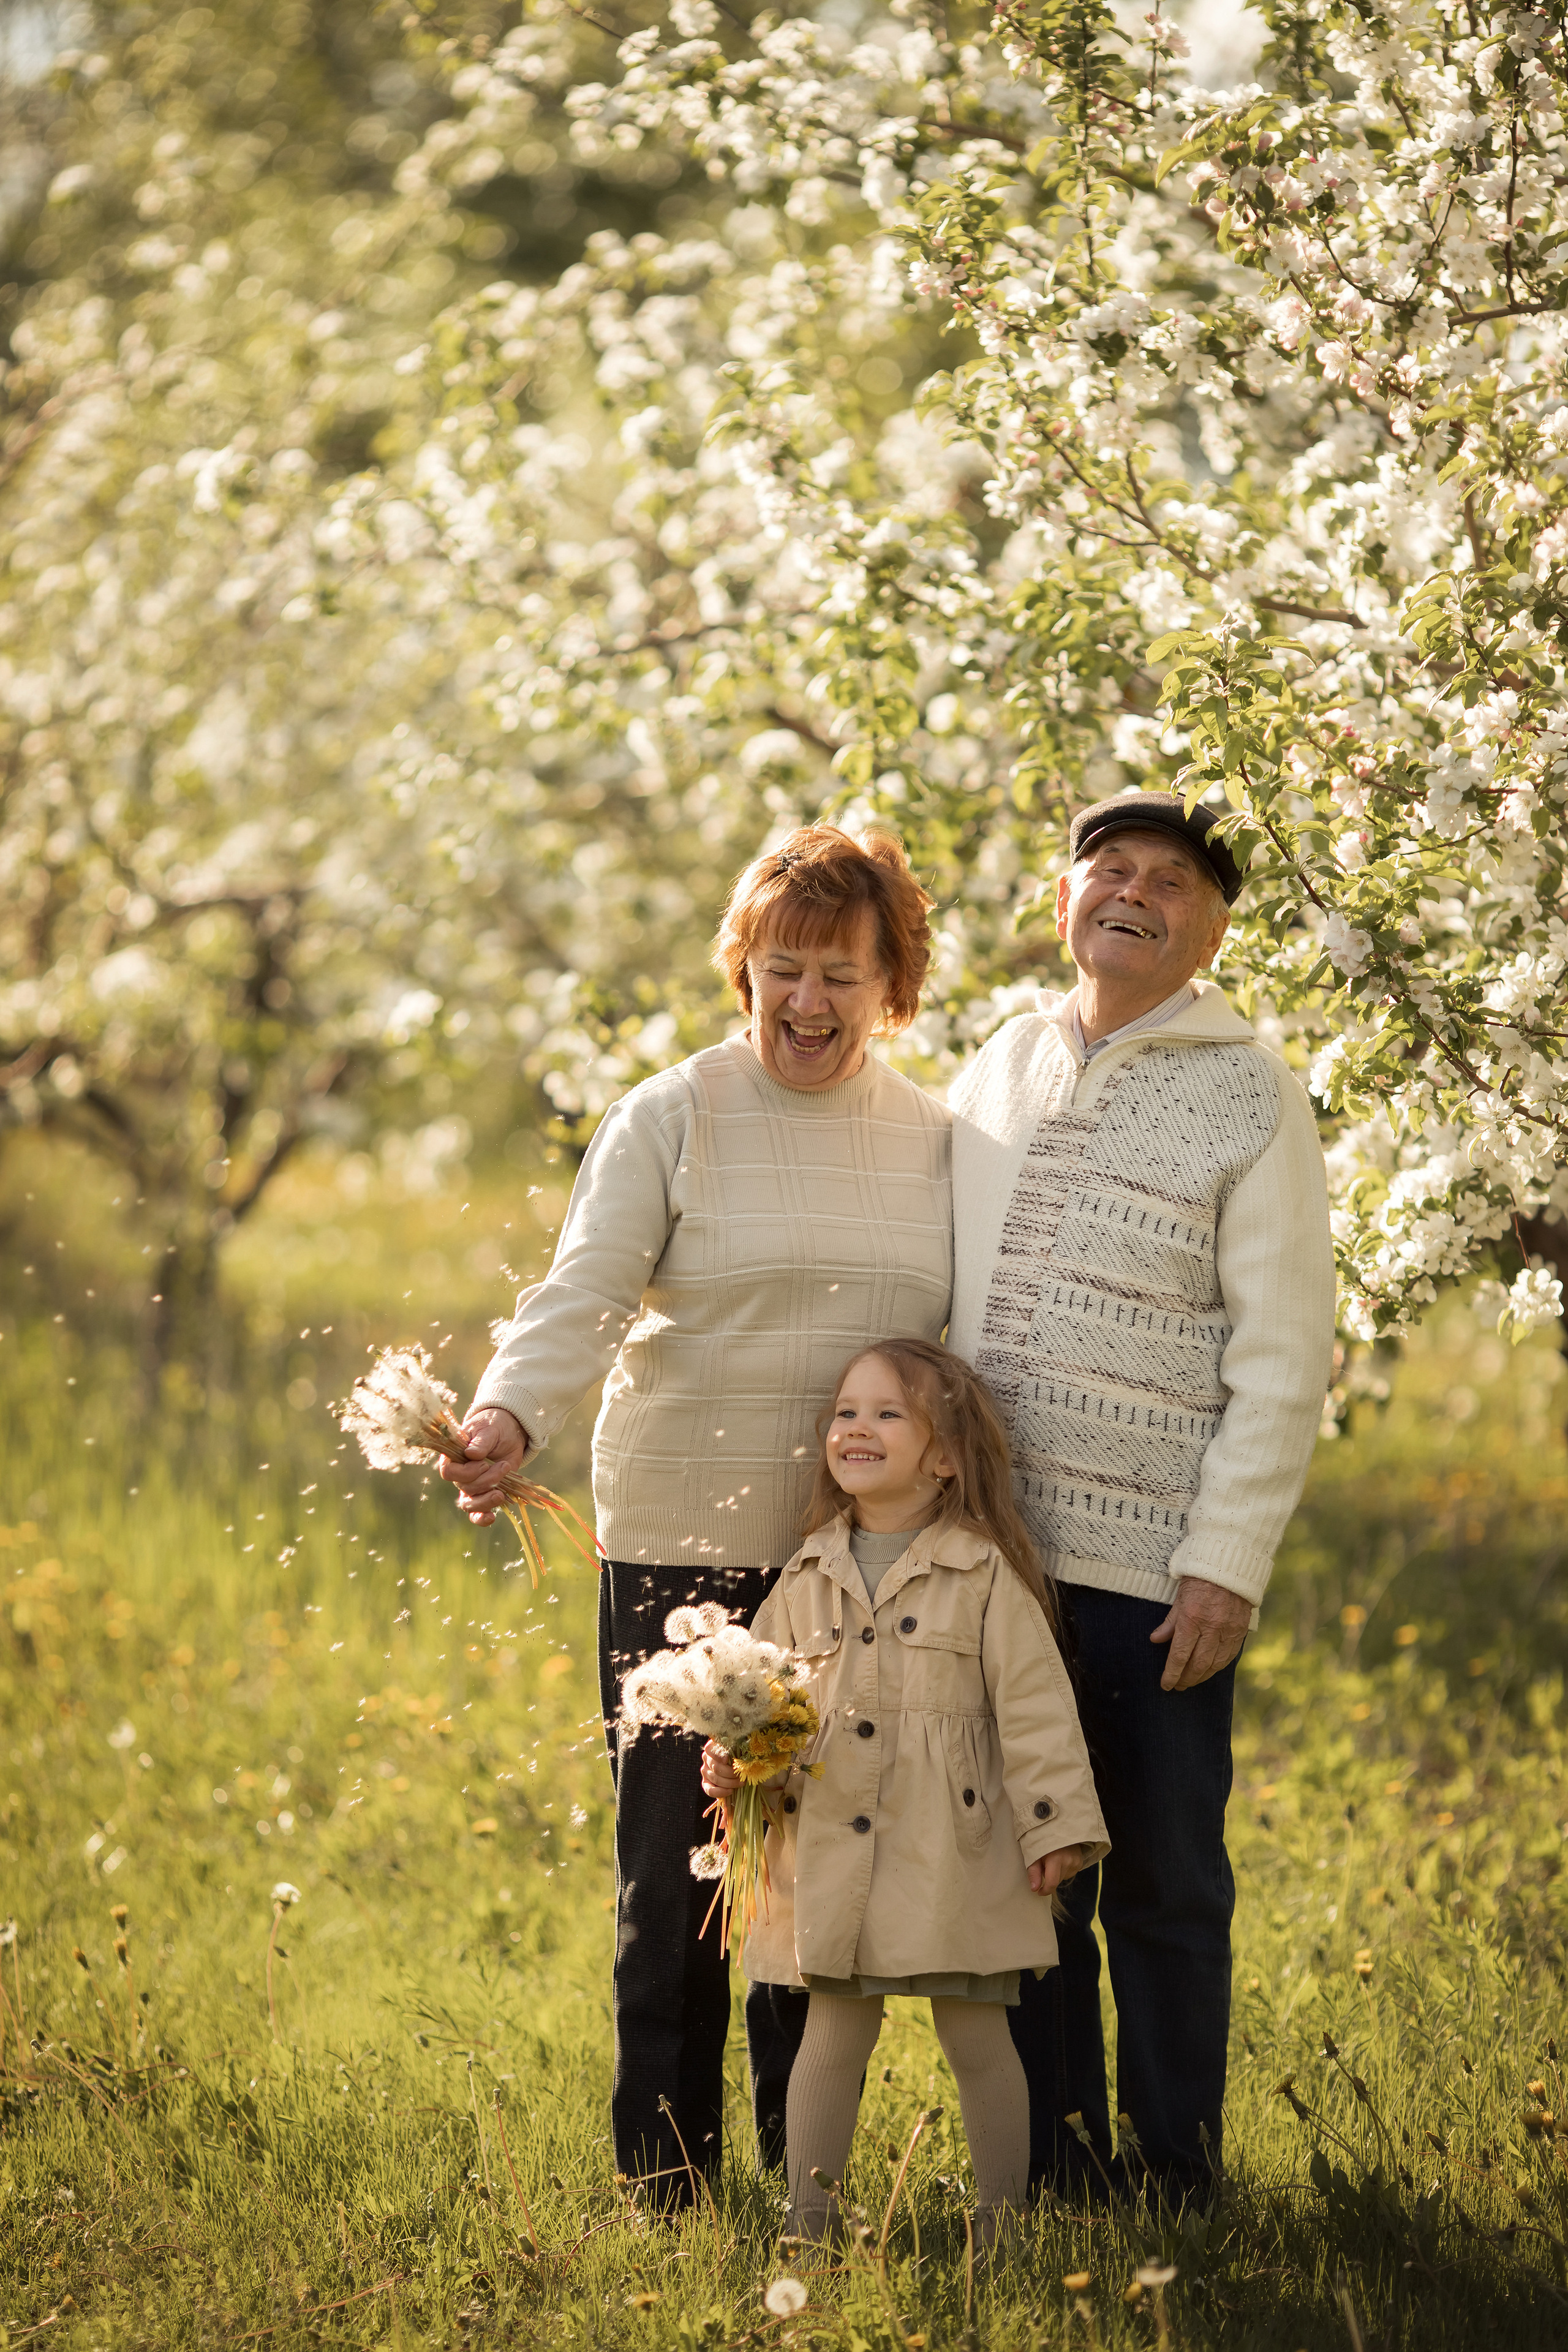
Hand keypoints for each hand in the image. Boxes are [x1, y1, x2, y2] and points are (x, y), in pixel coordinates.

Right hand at [438, 1406, 527, 1524]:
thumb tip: (471, 1454)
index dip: (466, 1472)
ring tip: (500, 1494)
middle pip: (465, 1488)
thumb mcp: (489, 1429)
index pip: (448, 1472)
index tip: (483, 1463)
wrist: (510, 1433)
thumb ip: (481, 1441)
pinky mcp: (485, 1493)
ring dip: (486, 1501)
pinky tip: (492, 1517)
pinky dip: (482, 1518)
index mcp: (454, 1456)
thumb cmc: (495, 1427)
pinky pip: (477, 1513)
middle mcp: (460, 1474)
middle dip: (487, 1481)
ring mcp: (472, 1486)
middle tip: (504, 1466)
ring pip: (470, 1504)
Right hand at [700, 1740, 738, 1800]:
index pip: (710, 1750)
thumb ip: (739, 1746)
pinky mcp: (706, 1783)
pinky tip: (731, 1791)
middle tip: (742, 1775)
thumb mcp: (740, 1747)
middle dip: (731, 1773)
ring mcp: (705, 1771)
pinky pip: (710, 1790)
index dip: (718, 1755)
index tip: (727, 1759)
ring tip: (741, 1782)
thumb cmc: (739, 1753)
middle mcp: (706, 1758)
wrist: (736, 1766)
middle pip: (716, 1767)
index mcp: (712, 1747)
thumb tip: (745, 1748)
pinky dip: (720, 1792)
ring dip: (730, 1783)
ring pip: (715, 1779)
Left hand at [1028, 1844, 1087, 1896]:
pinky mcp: (1080, 1861)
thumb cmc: (1043, 1839)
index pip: (1052, 1883)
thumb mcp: (1034, 1854)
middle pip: (1057, 1881)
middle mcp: (1068, 1861)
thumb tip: (1034, 1889)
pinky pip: (1069, 1872)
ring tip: (1052, 1859)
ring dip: (1056, 1873)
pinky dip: (1063, 1870)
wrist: (1059, 1826)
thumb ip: (1034, 1872)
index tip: (1038, 1891)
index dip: (1045, 1890)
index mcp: (1056, 1859)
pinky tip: (1061, 1859)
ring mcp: (1076, 1861)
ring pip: (1063, 1877)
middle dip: (1048, 1878)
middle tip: (1043, 1865)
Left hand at [1150, 1575, 1251, 1691]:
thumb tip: (1155, 1640)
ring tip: (1191, 1681)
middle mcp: (1211, 1628)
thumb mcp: (1179, 1597)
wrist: (1230, 1564)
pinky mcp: (1241, 1631)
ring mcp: (1228, 1631)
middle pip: (1198, 1665)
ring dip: (1202, 1677)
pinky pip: (1229, 1656)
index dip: (1172, 1674)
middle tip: (1178, 1686)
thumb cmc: (1199, 1579)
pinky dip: (1218, 1667)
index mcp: (1192, 1619)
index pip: (1180, 1655)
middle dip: (1186, 1679)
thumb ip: (1169, 1622)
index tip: (1166, 1685)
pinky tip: (1210, 1670)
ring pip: (1215, 1664)